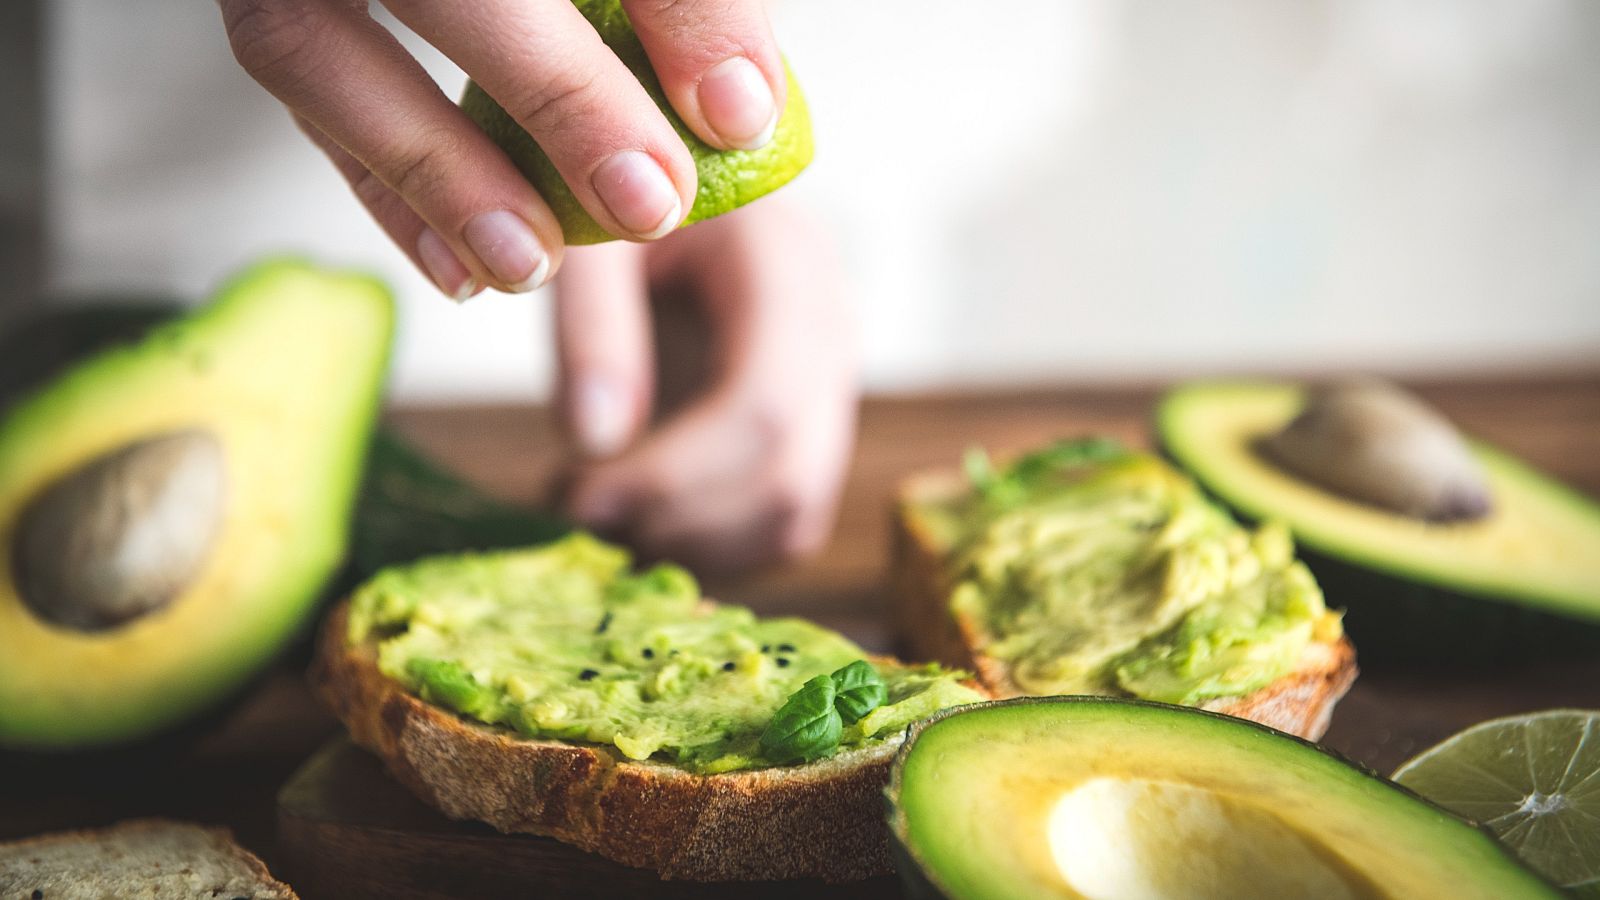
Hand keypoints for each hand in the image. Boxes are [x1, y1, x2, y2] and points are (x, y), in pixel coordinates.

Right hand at [220, 0, 785, 298]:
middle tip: (648, 203)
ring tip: (533, 259)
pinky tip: (461, 269)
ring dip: (437, 170)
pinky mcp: (261, 4)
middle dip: (561, 96)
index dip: (680, 11)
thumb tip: (738, 104)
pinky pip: (294, 89)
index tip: (737, 112)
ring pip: (313, 42)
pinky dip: (381, 191)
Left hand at [554, 199, 855, 574]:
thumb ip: (592, 325)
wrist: (663, 175)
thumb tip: (593, 444)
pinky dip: (708, 544)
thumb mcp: (591, 234)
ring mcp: (831, 386)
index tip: (578, 497)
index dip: (674, 475)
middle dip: (676, 520)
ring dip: (691, 545)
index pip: (765, 405)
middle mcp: (832, 331)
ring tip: (597, 516)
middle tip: (576, 517)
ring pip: (792, 516)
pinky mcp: (810, 429)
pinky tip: (636, 514)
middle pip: (788, 476)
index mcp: (789, 265)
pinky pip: (781, 523)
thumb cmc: (620, 190)